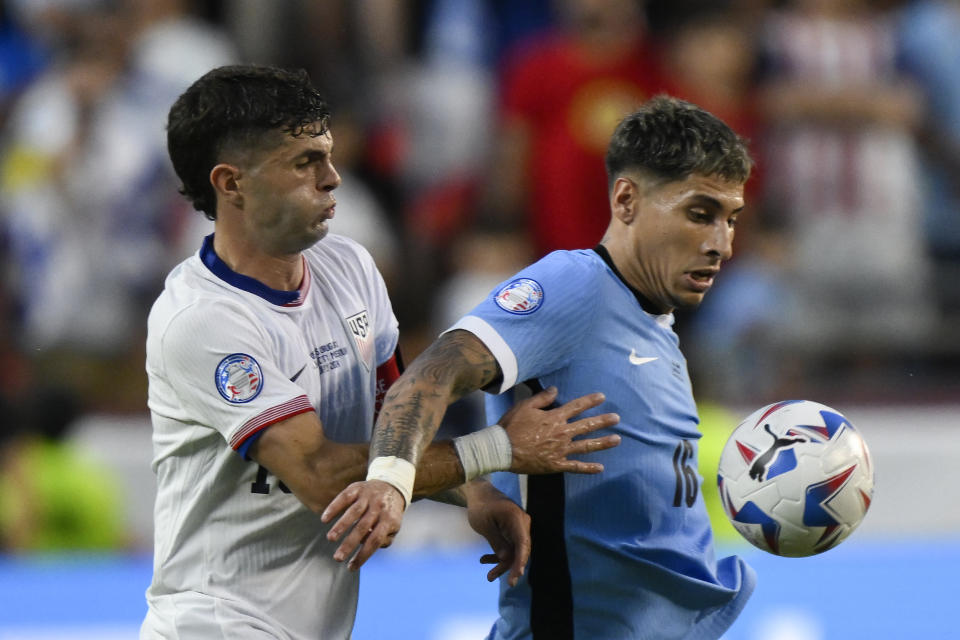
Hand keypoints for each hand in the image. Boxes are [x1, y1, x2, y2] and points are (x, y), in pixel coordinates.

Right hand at [320, 480, 404, 570]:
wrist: (391, 486)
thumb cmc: (389, 514)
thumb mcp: (393, 528)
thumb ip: (384, 540)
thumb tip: (366, 547)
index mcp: (389, 520)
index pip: (375, 541)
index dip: (363, 555)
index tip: (350, 568)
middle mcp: (379, 508)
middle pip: (363, 528)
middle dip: (349, 544)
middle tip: (337, 558)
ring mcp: (368, 497)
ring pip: (354, 512)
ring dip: (341, 526)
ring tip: (330, 539)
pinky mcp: (357, 488)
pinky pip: (345, 497)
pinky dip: (334, 508)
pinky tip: (324, 519)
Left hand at [464, 480, 530, 586]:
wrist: (479, 493)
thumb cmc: (480, 507)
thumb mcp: (484, 525)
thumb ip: (496, 542)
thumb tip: (507, 559)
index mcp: (516, 518)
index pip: (522, 543)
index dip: (520, 562)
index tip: (515, 577)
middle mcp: (522, 523)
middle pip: (520, 550)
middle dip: (508, 567)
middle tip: (490, 578)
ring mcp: (519, 527)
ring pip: (515, 551)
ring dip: (502, 563)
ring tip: (488, 575)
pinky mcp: (514, 531)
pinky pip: (511, 547)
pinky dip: (500, 555)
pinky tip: (484, 560)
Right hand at [501, 386, 619, 474]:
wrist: (502, 449)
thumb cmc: (512, 426)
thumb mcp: (525, 406)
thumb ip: (542, 398)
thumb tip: (556, 390)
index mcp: (555, 418)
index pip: (577, 407)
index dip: (590, 401)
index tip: (602, 397)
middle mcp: (562, 433)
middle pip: (587, 425)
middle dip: (603, 421)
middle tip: (617, 418)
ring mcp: (561, 450)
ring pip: (586, 446)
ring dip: (603, 442)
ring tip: (617, 440)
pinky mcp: (556, 464)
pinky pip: (575, 467)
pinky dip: (588, 468)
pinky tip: (600, 468)